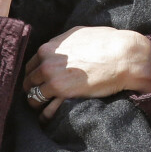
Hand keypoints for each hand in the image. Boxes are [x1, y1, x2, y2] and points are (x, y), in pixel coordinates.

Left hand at [23, 26, 150, 119]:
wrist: (122, 55)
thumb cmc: (105, 41)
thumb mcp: (78, 33)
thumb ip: (62, 42)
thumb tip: (59, 46)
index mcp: (49, 47)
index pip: (30, 64)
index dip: (33, 74)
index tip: (37, 80)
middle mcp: (47, 62)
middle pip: (29, 81)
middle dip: (32, 88)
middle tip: (38, 95)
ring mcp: (54, 79)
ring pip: (33, 97)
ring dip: (37, 103)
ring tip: (42, 108)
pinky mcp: (64, 94)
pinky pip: (46, 110)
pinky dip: (45, 116)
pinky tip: (48, 118)